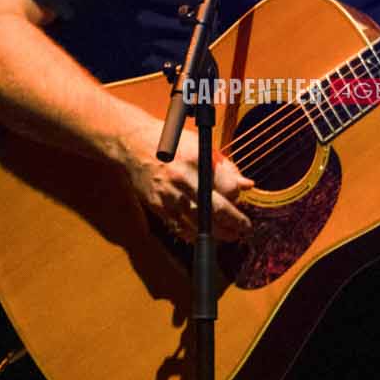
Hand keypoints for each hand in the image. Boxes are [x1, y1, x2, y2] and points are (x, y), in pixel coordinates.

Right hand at [123, 118, 255, 242]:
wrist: (133, 145)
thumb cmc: (171, 143)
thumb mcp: (201, 145)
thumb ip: (225, 167)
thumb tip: (247, 185)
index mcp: (197, 160)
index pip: (227, 187)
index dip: (237, 196)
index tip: (240, 197)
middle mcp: (183, 180)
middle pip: (215, 209)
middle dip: (234, 222)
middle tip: (246, 228)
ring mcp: (168, 196)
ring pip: (198, 223)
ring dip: (218, 233)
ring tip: (231, 235)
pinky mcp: (157, 207)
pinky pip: (179, 227)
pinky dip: (194, 234)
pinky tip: (206, 235)